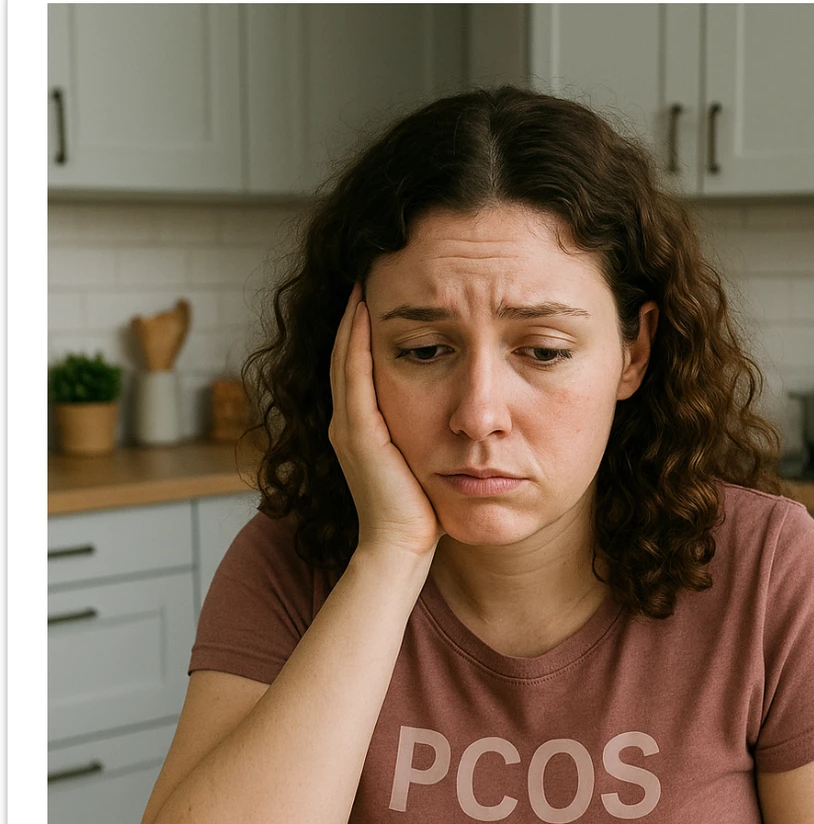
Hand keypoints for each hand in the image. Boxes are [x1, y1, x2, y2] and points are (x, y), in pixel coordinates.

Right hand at [328, 284, 441, 558]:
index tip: (377, 296)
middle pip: (345, 355)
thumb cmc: (419, 515)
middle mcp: (346, 423)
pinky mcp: (359, 434)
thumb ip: (428, 435)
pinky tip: (366, 312)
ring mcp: (349, 427)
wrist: (400, 550)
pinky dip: (356, 342)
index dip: (362, 332)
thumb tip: (457, 416)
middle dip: (355, 316)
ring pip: (345, 358)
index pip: (357, 368)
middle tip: (365, 273)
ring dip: (353, 319)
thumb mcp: (423, 463)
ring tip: (363, 281)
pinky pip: (354, 376)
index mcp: (360, 430)